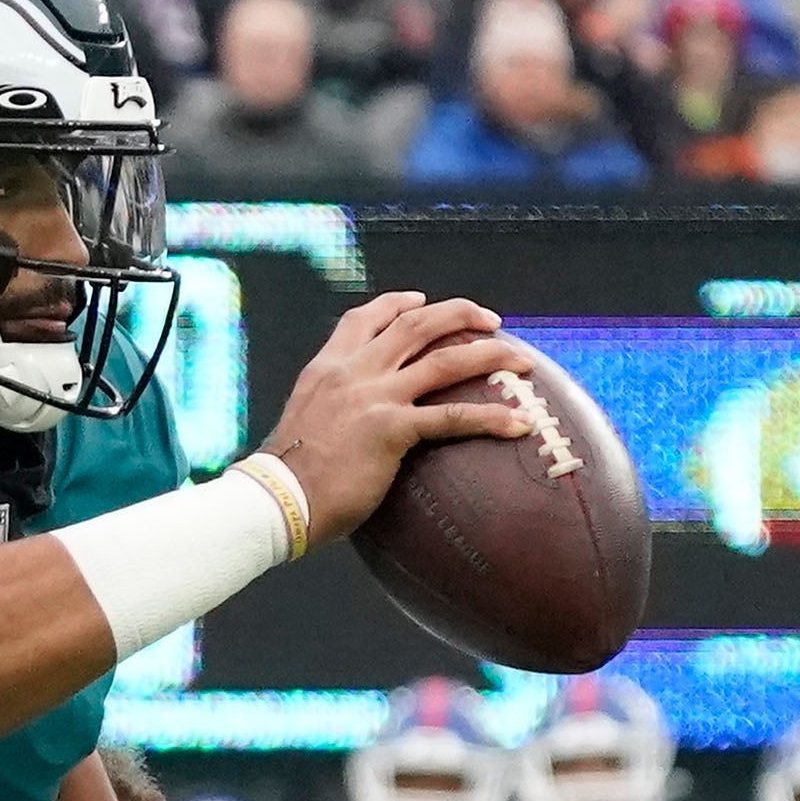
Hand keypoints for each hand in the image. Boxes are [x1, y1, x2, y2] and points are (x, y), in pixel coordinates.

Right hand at [255, 292, 532, 547]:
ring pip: (446, 359)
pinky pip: (452, 416)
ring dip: (490, 355)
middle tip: (491, 321)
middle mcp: (354, 372)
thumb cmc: (286, 479)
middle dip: (460, 314)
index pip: (365, 318)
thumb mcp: (300, 424)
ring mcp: (375, 397)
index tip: (420, 300)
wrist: (277, 500)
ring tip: (522, 362)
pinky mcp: (392, 429)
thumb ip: (328, 410)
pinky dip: (491, 418)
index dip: (398, 303)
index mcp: (327, 368)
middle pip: (417, 324)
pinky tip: (519, 424)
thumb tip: (345, 428)